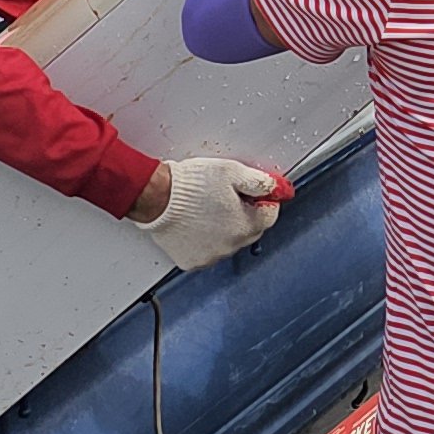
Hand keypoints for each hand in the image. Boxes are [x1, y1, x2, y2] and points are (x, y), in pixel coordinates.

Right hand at [135, 156, 286, 270]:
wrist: (156, 197)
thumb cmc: (191, 185)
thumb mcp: (232, 172)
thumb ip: (259, 182)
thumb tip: (277, 188)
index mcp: (245, 226)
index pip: (270, 216)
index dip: (264, 200)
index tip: (255, 193)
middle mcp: (231, 246)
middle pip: (251, 231)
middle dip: (245, 214)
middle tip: (228, 197)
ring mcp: (211, 256)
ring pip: (229, 242)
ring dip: (225, 229)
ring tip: (208, 209)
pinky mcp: (192, 261)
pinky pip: (208, 251)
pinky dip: (206, 240)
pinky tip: (196, 223)